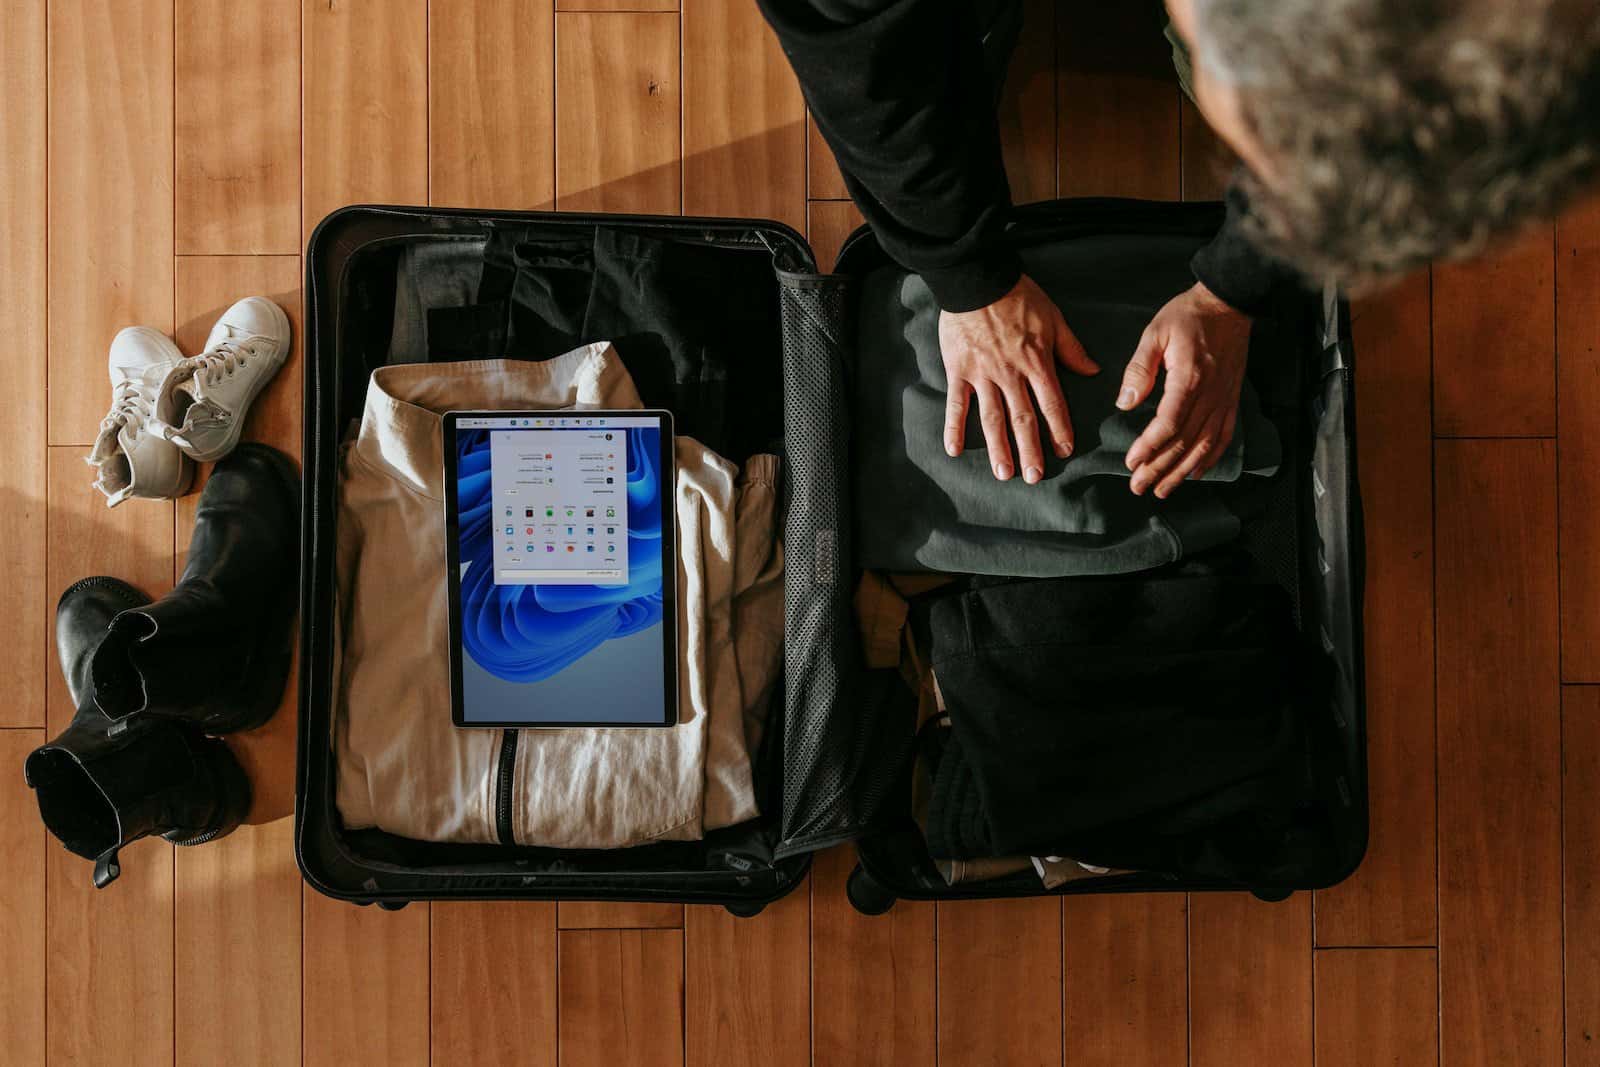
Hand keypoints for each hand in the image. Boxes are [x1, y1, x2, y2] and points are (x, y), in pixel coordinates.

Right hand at [938, 275, 1099, 483]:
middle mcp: (1010, 374)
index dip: (1059, 429)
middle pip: (1023, 419)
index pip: (1052, 403)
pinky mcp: (959, 370)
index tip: (1064, 451)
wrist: (978, 280)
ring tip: (1003, 473)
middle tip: (1034, 477)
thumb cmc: (1018, 296)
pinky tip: (953, 450)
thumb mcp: (1053, 318)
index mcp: (1036, 362)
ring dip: (998, 448)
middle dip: (1030, 450)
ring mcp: (982, 374)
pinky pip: (956, 404)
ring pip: (992, 418)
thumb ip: (1071, 348)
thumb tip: (1093, 371)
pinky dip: (953, 428)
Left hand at [1118, 281, 1251, 497]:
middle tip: (1138, 486)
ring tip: (1162, 490)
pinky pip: (1224, 437)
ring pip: (1204, 446)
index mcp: (1189, 378)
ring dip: (1182, 472)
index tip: (1131, 462)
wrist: (1229, 304)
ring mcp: (1224, 399)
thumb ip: (1139, 370)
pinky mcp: (1232, 400)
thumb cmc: (1188, 316)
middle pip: (1184, 442)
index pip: (1168, 423)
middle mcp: (1210, 395)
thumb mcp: (1155, 333)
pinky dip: (1210, 459)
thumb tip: (1125, 402)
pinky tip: (1195, 473)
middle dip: (1160, 468)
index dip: (1149, 446)